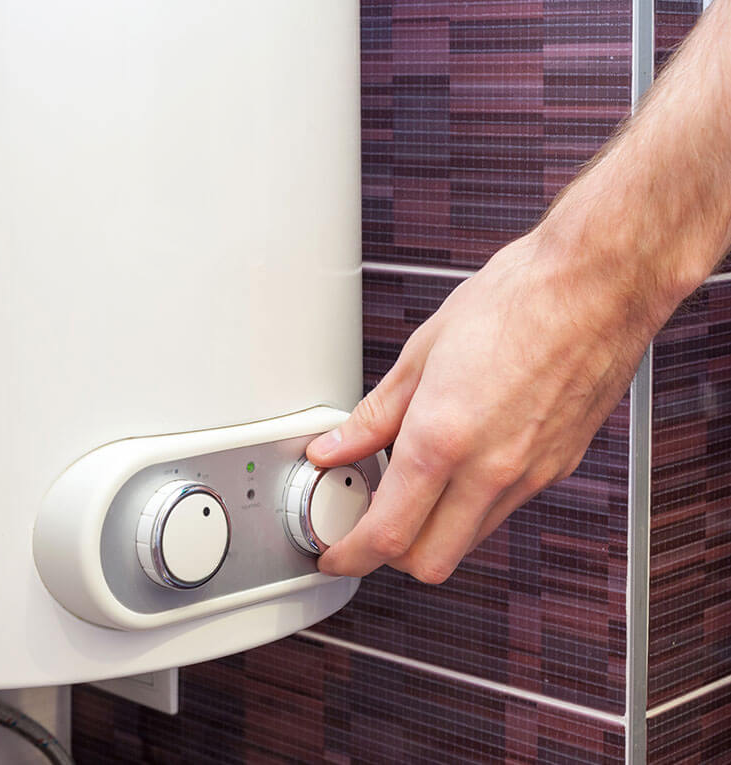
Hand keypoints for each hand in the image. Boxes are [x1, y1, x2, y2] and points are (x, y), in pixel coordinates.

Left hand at [306, 233, 655, 582]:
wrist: (598, 285)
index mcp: (444, 438)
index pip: (387, 533)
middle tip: (364, 526)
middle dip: (389, 557)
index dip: (350, 556)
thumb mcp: (422, 354)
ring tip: (410, 487)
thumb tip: (335, 447)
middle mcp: (491, 469)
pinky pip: (503, 510)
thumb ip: (374, 416)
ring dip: (432, 533)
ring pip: (468, 541)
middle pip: (429, 562)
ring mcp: (530, 474)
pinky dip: (470, 506)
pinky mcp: (558, 468)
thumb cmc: (517, 302)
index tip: (335, 554)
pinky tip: (458, 466)